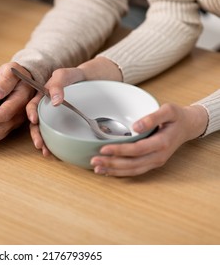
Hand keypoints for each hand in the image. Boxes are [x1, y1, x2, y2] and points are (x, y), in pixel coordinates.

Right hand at [27, 67, 85, 155]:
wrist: (92, 81)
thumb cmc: (75, 76)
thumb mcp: (65, 75)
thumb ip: (58, 84)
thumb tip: (55, 101)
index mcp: (43, 97)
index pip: (33, 106)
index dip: (31, 113)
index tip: (34, 120)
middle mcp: (47, 110)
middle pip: (37, 124)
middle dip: (36, 135)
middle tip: (39, 145)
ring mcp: (56, 118)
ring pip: (46, 131)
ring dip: (44, 143)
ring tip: (46, 152)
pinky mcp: (65, 125)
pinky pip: (59, 135)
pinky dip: (57, 143)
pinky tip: (57, 152)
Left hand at [90, 103, 207, 176]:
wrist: (188, 126)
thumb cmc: (177, 117)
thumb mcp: (169, 110)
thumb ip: (153, 117)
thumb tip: (136, 126)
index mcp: (162, 143)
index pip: (137, 150)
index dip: (119, 150)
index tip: (104, 149)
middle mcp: (159, 156)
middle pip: (132, 163)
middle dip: (112, 163)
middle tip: (94, 161)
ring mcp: (156, 161)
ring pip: (132, 170)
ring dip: (114, 171)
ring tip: (97, 169)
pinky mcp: (152, 163)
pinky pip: (135, 171)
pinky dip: (121, 173)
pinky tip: (108, 171)